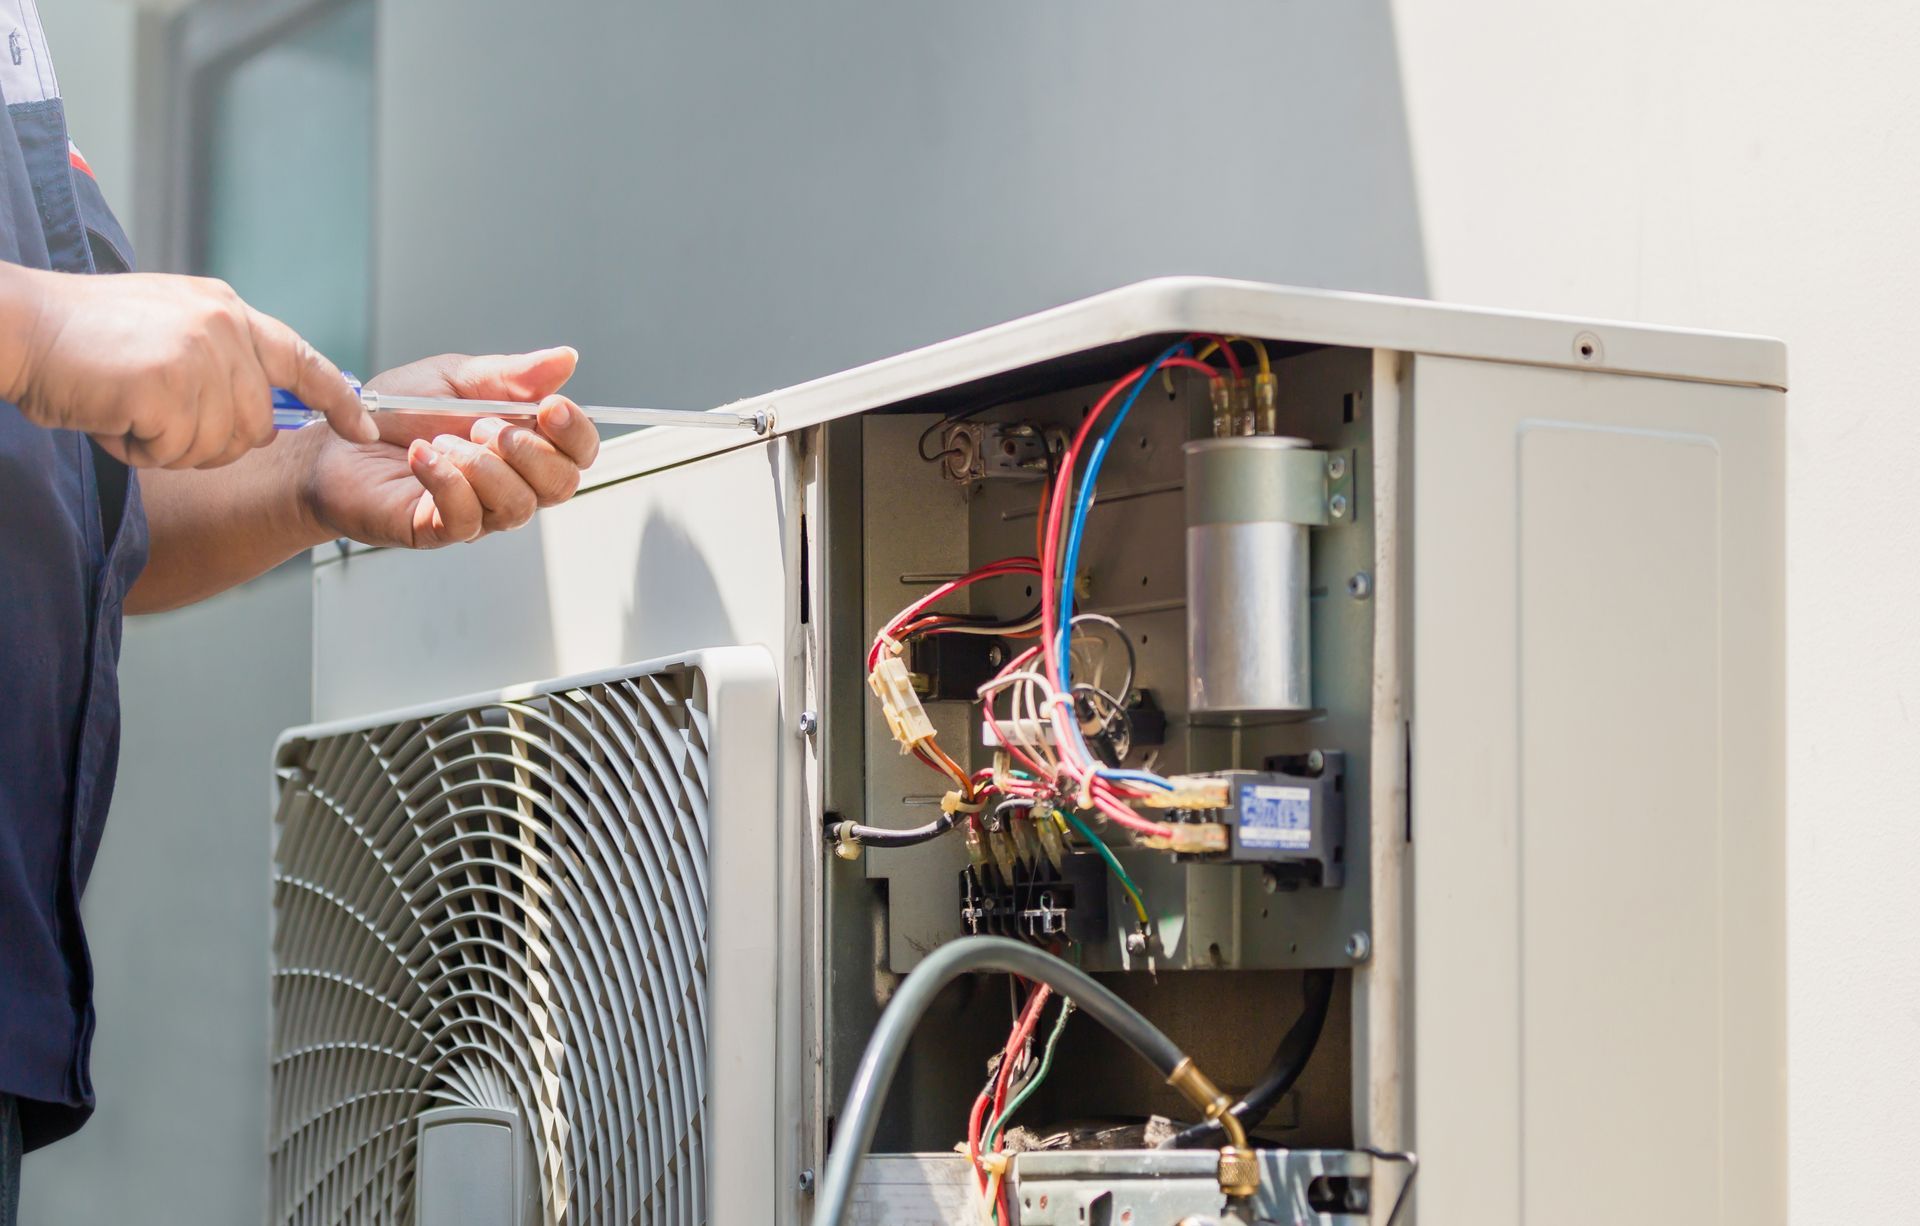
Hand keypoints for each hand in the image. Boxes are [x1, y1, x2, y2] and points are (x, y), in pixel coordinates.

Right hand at [0, 266, 374, 466]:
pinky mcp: (170, 384)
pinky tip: (113, 415)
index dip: (338, 401)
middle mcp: (224, 326)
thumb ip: (220, 361)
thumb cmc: (81, 340)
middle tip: (152, 414)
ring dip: (168, 445)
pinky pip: (176, 451)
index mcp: (226, 310)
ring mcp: (200, 353)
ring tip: (127, 407)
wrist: (16, 327)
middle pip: (256, 425)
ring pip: (217, 445)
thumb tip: (257, 415)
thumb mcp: (168, 331)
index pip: (303, 360)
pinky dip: (140, 449)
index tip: (365, 430)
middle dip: (207, 440)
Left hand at [297, 347, 599, 548]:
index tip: (551, 405)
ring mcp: (480, 511)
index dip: (576, 433)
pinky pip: (468, 517)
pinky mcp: (441, 530)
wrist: (334, 442)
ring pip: (518, 505)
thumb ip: (512, 374)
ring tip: (443, 439)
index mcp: (523, 444)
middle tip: (485, 424)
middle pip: (561, 485)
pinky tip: (422, 455)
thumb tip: (566, 359)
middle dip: (530, 450)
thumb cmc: (394, 414)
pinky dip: (447, 480)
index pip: (578, 452)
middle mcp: (510, 483)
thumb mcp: (456, 379)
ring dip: (482, 465)